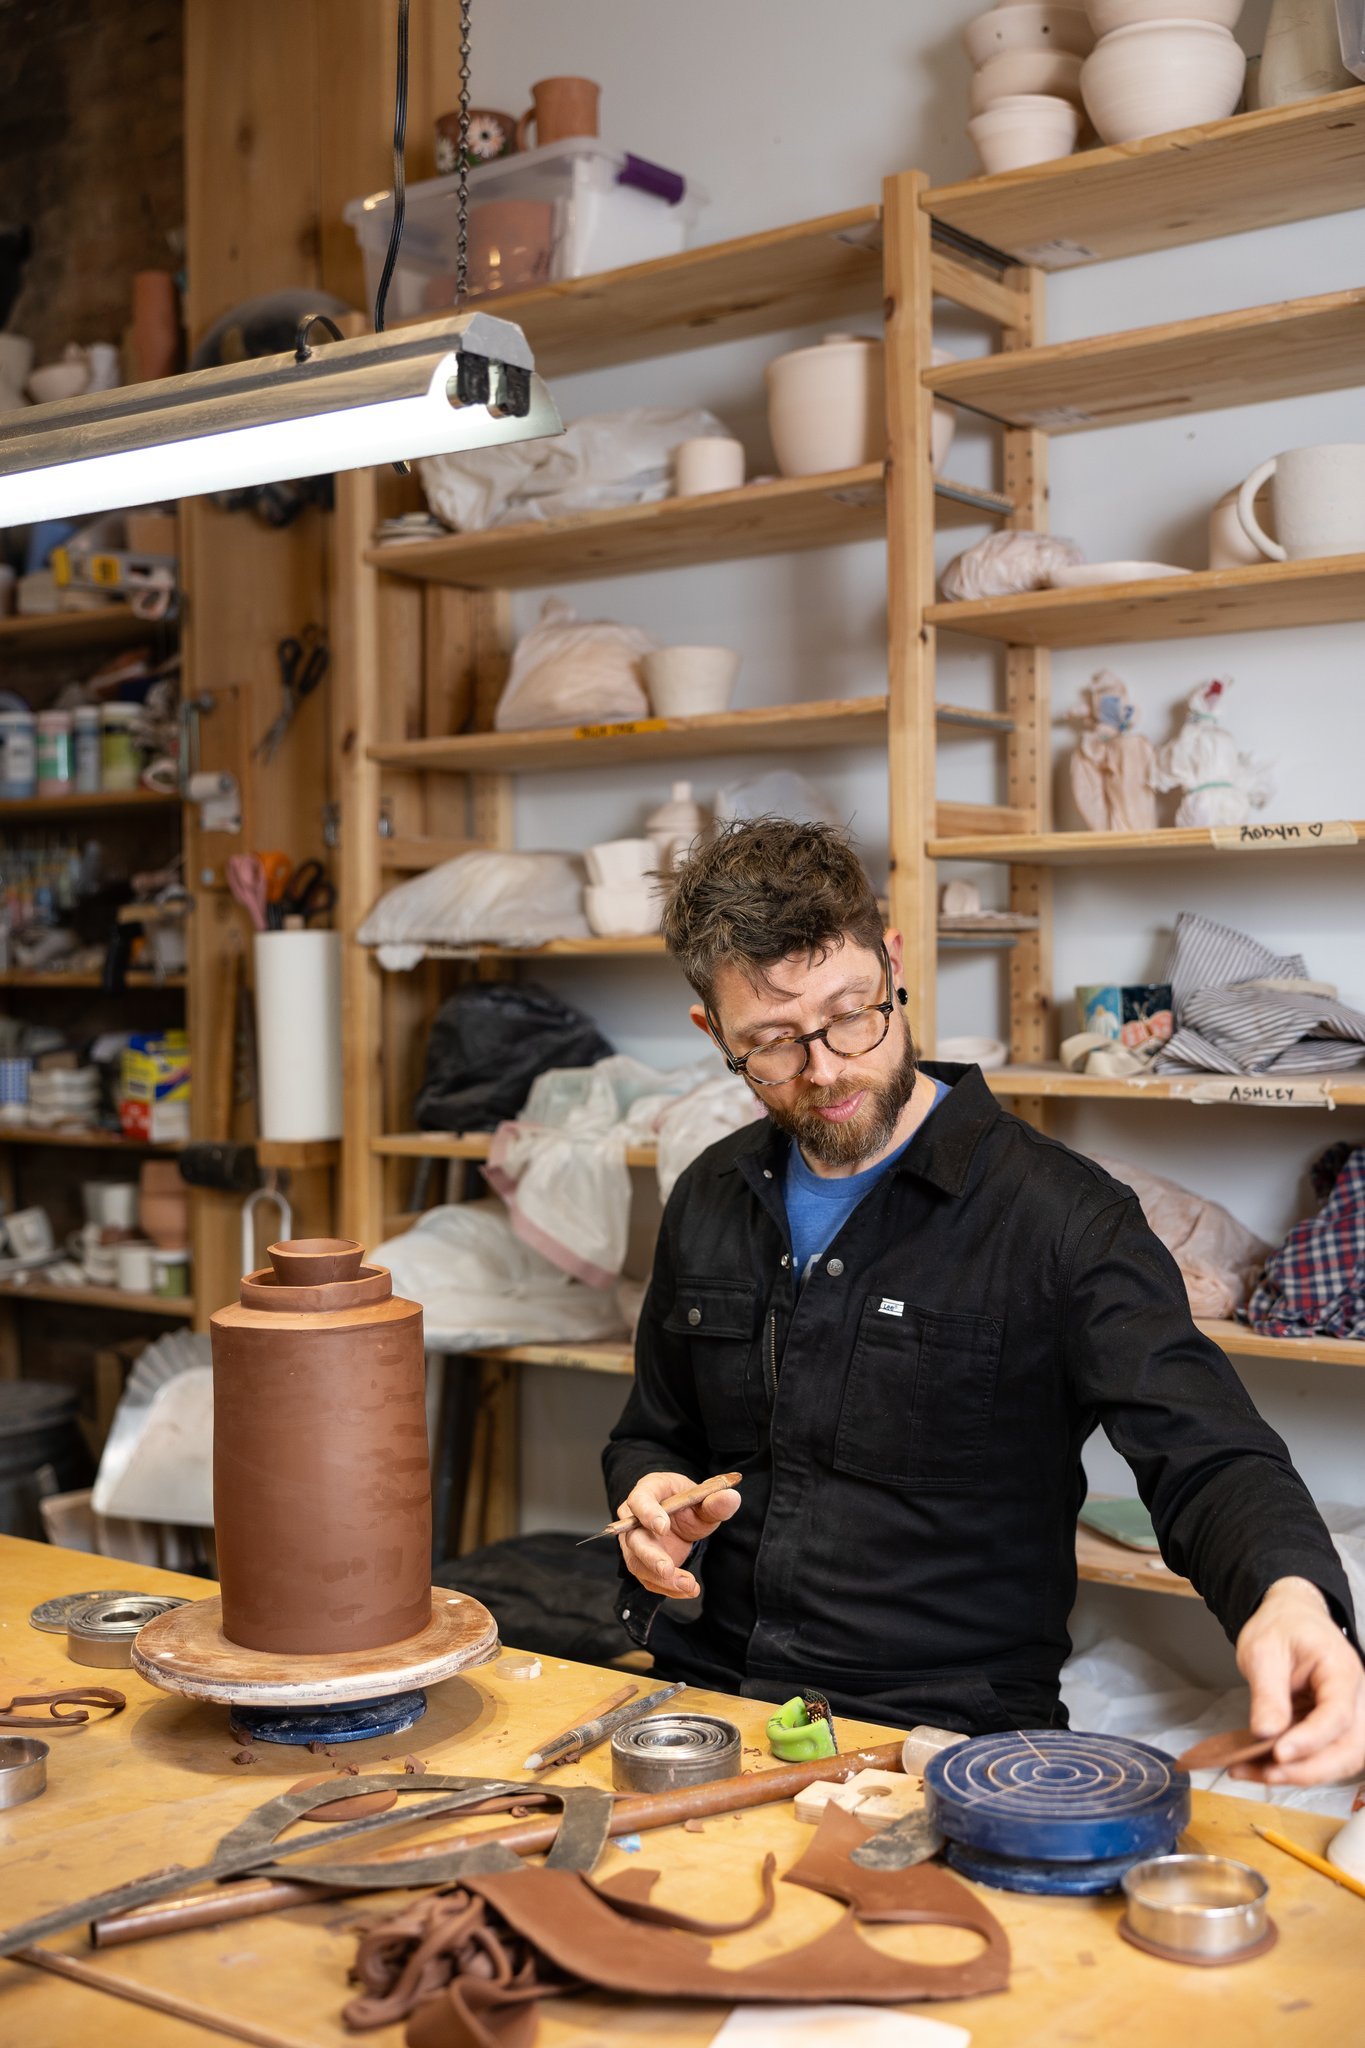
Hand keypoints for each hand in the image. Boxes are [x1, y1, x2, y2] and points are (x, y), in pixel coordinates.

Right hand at [616, 1470, 741, 1599]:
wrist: (681, 1516)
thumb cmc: (687, 1503)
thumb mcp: (704, 1500)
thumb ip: (716, 1501)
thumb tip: (731, 1498)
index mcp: (648, 1491)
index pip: (639, 1500)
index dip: (648, 1513)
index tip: (663, 1528)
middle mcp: (633, 1518)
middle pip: (633, 1538)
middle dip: (650, 1556)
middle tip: (667, 1569)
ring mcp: (634, 1542)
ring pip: (639, 1564)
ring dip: (662, 1580)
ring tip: (689, 1585)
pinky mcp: (641, 1562)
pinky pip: (649, 1579)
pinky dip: (669, 1588)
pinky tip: (688, 1590)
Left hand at [1234, 1576, 1364, 1785]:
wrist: (1291, 1618)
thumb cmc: (1282, 1627)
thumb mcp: (1264, 1650)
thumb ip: (1267, 1693)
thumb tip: (1265, 1733)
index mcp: (1341, 1671)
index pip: (1337, 1714)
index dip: (1311, 1740)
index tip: (1279, 1753)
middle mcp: (1354, 1698)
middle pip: (1349, 1749)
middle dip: (1308, 1769)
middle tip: (1265, 1773)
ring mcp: (1347, 1716)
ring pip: (1339, 1761)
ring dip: (1300, 1775)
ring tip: (1254, 1773)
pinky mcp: (1331, 1730)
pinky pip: (1321, 1756)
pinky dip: (1293, 1768)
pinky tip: (1258, 1768)